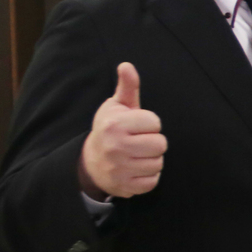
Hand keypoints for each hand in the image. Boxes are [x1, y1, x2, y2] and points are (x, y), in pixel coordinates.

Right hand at [77, 63, 166, 199]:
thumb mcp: (116, 106)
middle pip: (161, 144)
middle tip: (138, 142)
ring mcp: (119, 168)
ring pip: (158, 163)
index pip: (155, 123)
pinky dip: (148, 176)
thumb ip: (127, 87)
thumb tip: (127, 65)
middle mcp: (115, 146)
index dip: (150, 124)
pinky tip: (135, 169)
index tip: (136, 126)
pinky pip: (153, 181)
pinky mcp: (124, 186)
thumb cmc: (110, 129)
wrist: (90, 162)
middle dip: (153, 142)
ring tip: (136, 155)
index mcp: (115, 124)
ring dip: (152, 160)